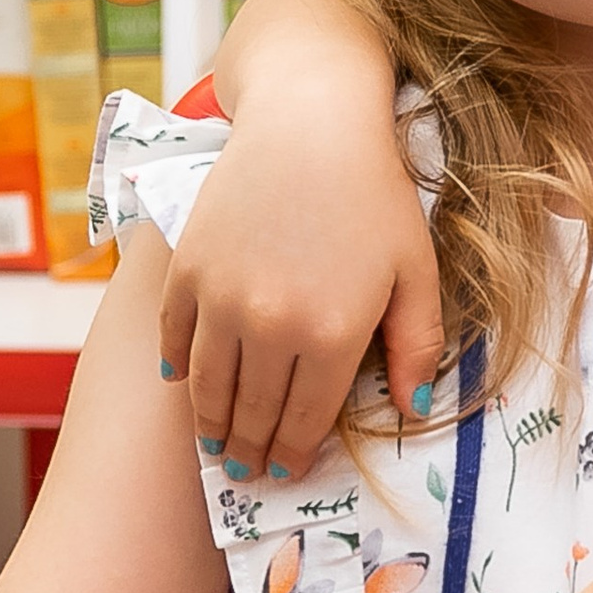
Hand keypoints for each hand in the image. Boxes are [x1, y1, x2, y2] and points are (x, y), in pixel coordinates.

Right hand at [156, 98, 443, 484]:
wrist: (311, 122)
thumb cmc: (376, 194)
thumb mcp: (417, 271)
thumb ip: (416, 346)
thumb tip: (413, 413)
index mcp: (333, 334)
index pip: (305, 420)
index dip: (293, 453)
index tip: (285, 470)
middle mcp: (271, 326)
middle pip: (252, 411)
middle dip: (249, 449)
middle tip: (246, 469)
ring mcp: (221, 298)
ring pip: (208, 387)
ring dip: (210, 423)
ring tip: (214, 442)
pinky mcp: (186, 269)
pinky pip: (175, 339)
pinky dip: (180, 369)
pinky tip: (185, 383)